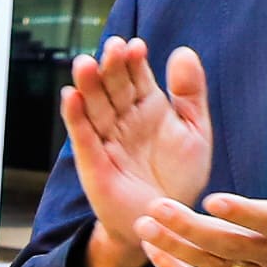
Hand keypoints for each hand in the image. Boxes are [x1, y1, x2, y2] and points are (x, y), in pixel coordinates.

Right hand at [61, 37, 214, 266]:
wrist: (167, 220)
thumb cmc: (181, 177)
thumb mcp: (196, 131)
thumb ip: (190, 93)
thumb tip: (182, 51)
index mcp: (148, 107)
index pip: (135, 76)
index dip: (133, 60)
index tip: (136, 46)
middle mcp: (123, 119)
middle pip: (111, 86)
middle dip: (110, 67)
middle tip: (112, 48)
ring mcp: (106, 139)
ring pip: (93, 106)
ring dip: (87, 85)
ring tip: (85, 64)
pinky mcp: (93, 162)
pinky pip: (82, 136)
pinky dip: (75, 117)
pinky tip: (70, 96)